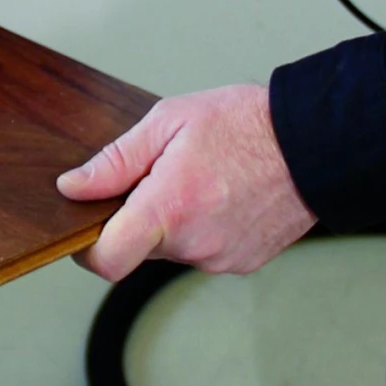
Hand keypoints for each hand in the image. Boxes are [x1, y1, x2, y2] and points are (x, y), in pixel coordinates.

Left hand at [57, 85, 315, 280]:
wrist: (311, 141)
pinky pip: (202, 251)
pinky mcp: (243, 263)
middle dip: (134, 216)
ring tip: (195, 177)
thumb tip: (73, 187)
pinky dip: (199, 227)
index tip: (83, 225)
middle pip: (138, 249)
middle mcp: (195, 244)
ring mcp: (222, 259)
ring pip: (171, 249)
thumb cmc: (243, 122)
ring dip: (169, 221)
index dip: (86, 249)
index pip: (108, 260)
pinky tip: (218, 193)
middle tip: (155, 174)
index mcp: (170, 207)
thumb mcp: (167, 122)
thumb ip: (115, 160)